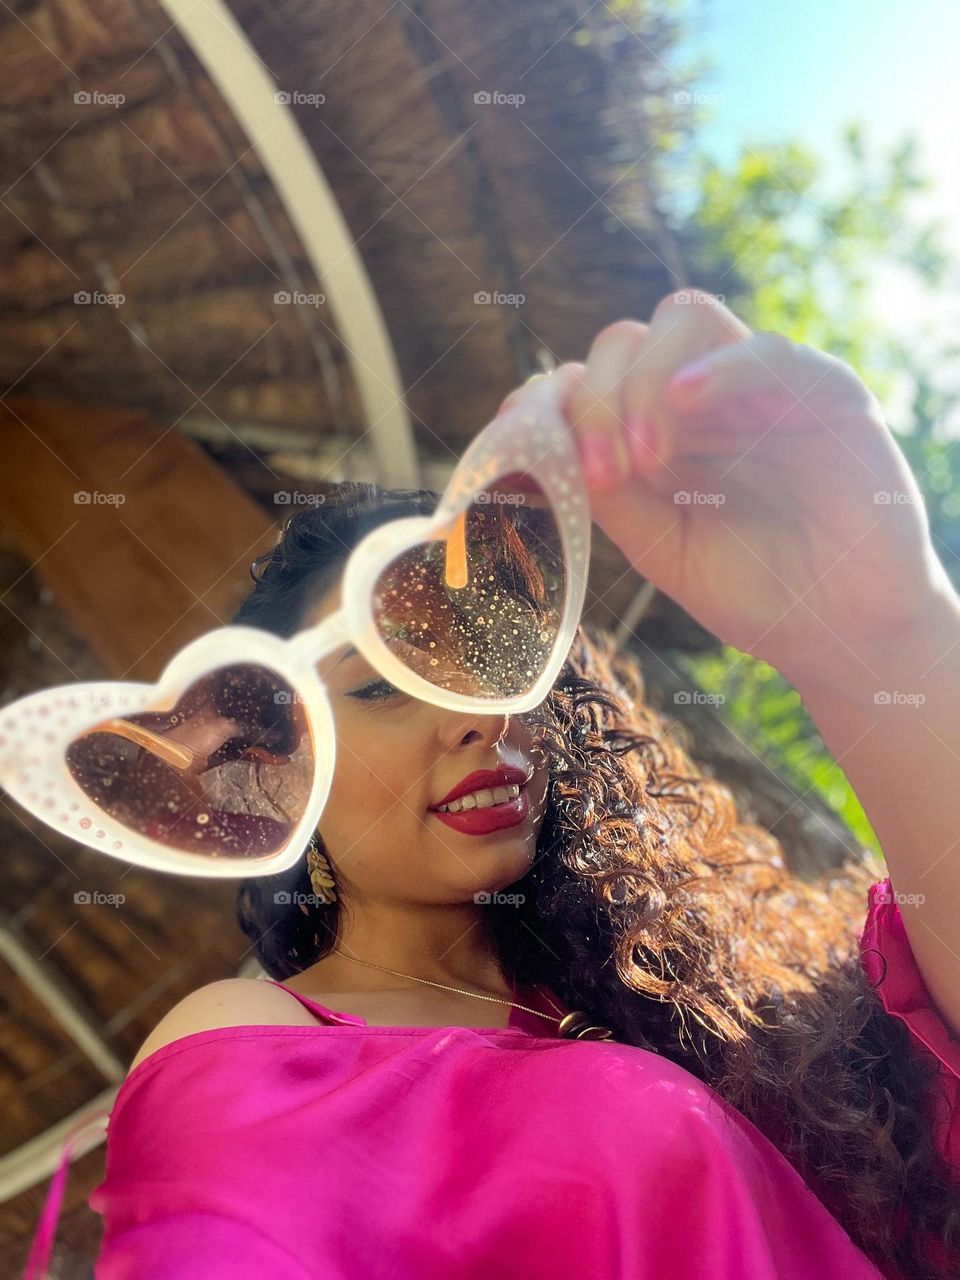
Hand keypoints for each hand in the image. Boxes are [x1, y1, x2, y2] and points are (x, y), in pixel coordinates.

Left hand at [500, 291, 951, 689]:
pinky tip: (682, 404)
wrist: (840, 633)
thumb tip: (545, 444)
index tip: (528, 453)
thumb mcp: (661, 548)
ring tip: (643, 461)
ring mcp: (760, 386)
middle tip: (598, 473)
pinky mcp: (824, 391)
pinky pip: (765, 350)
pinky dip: (716, 367)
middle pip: (625, 340)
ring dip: (644, 381)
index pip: (589, 376)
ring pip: (684, 319)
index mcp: (656, 428)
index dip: (549, 401)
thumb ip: (609, 495)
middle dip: (594, 398)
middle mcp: (702, 396)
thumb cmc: (752, 590)